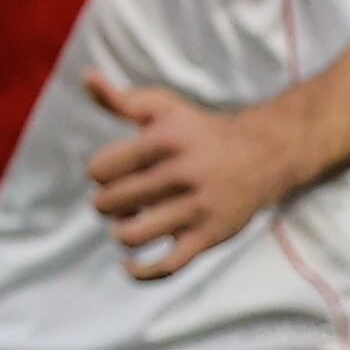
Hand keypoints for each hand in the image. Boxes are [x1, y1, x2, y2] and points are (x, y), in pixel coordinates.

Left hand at [83, 71, 293, 279]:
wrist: (262, 155)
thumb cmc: (199, 130)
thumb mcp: (163, 107)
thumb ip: (121, 99)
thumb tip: (87, 77)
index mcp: (164, 141)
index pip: (102, 169)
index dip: (100, 173)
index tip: (112, 172)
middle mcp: (181, 174)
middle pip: (113, 202)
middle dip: (106, 203)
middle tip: (117, 199)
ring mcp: (196, 208)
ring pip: (134, 234)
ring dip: (120, 232)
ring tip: (127, 223)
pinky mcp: (209, 236)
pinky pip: (169, 265)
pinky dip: (141, 272)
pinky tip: (128, 265)